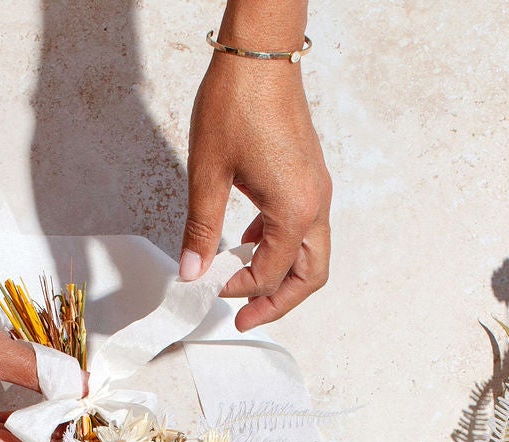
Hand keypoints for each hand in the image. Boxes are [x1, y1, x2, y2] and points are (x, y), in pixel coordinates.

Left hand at [182, 52, 331, 330]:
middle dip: (279, 302)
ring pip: (311, 252)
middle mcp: (315, 203)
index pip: (270, 272)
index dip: (240, 288)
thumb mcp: (207, 173)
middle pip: (310, 274)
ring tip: (246, 286)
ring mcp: (317, 189)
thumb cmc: (236, 105)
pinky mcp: (309, 176)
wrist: (259, 55)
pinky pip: (304, 225)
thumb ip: (201, 229)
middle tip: (246, 318)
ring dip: (282, 275)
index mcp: (295, 210)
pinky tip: (248, 240)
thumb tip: (191, 271)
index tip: (211, 289)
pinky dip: (281, 244)